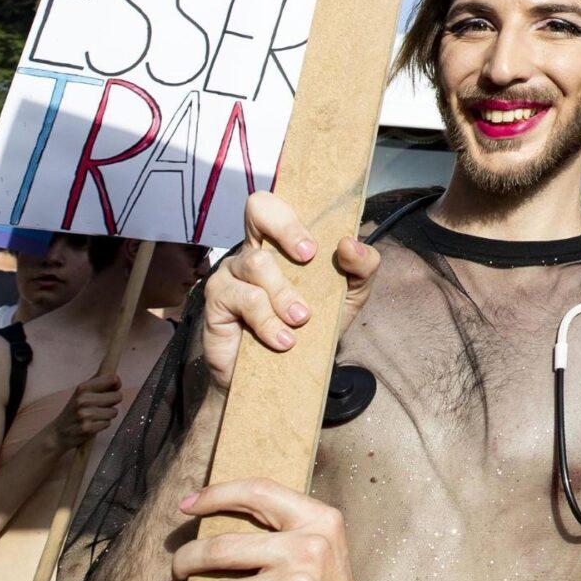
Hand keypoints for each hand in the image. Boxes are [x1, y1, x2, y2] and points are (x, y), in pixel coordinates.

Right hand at [47, 374, 124, 454]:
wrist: (58, 433)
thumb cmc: (75, 409)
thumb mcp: (83, 391)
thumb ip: (100, 379)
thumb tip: (117, 357)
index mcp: (83, 387)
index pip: (112, 378)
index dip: (116, 384)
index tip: (111, 388)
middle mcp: (82, 399)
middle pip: (118, 396)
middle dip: (112, 402)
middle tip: (99, 406)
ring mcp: (84, 414)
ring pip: (114, 412)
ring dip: (107, 416)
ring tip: (94, 417)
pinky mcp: (87, 428)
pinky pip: (107, 424)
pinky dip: (102, 425)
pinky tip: (91, 425)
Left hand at [162, 478, 379, 580]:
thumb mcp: (322, 552)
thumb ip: (284, 533)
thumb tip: (217, 523)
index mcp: (318, 523)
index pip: (258, 493)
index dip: (216, 495)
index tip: (187, 505)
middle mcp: (306, 552)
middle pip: (220, 547)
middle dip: (185, 561)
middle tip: (176, 571)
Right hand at [202, 191, 380, 388]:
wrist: (281, 377)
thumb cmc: (313, 328)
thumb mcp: (349, 297)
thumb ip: (362, 268)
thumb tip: (350, 244)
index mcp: (284, 242)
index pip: (281, 203)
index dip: (294, 212)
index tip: (314, 247)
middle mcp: (255, 248)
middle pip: (259, 208)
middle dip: (287, 228)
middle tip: (307, 258)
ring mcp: (232, 271)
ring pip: (258, 262)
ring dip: (285, 294)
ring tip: (301, 320)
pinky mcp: (217, 298)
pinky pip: (246, 299)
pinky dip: (269, 321)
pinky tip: (283, 340)